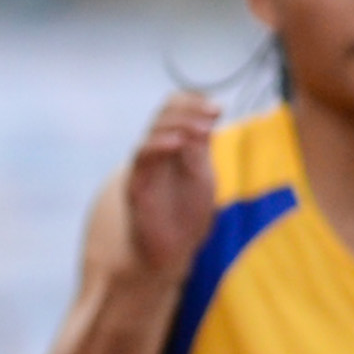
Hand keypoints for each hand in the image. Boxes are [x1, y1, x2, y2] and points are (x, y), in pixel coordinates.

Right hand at [118, 93, 224, 288]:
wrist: (173, 251)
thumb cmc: (187, 215)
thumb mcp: (202, 176)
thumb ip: (200, 149)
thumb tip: (207, 117)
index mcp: (174, 144)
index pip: (175, 108)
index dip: (194, 102)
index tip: (218, 110)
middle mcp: (156, 150)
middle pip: (164, 113)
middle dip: (190, 110)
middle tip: (214, 117)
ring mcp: (144, 166)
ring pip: (153, 130)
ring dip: (180, 124)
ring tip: (202, 131)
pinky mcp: (136, 184)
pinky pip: (142, 155)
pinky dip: (159, 145)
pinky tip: (179, 144)